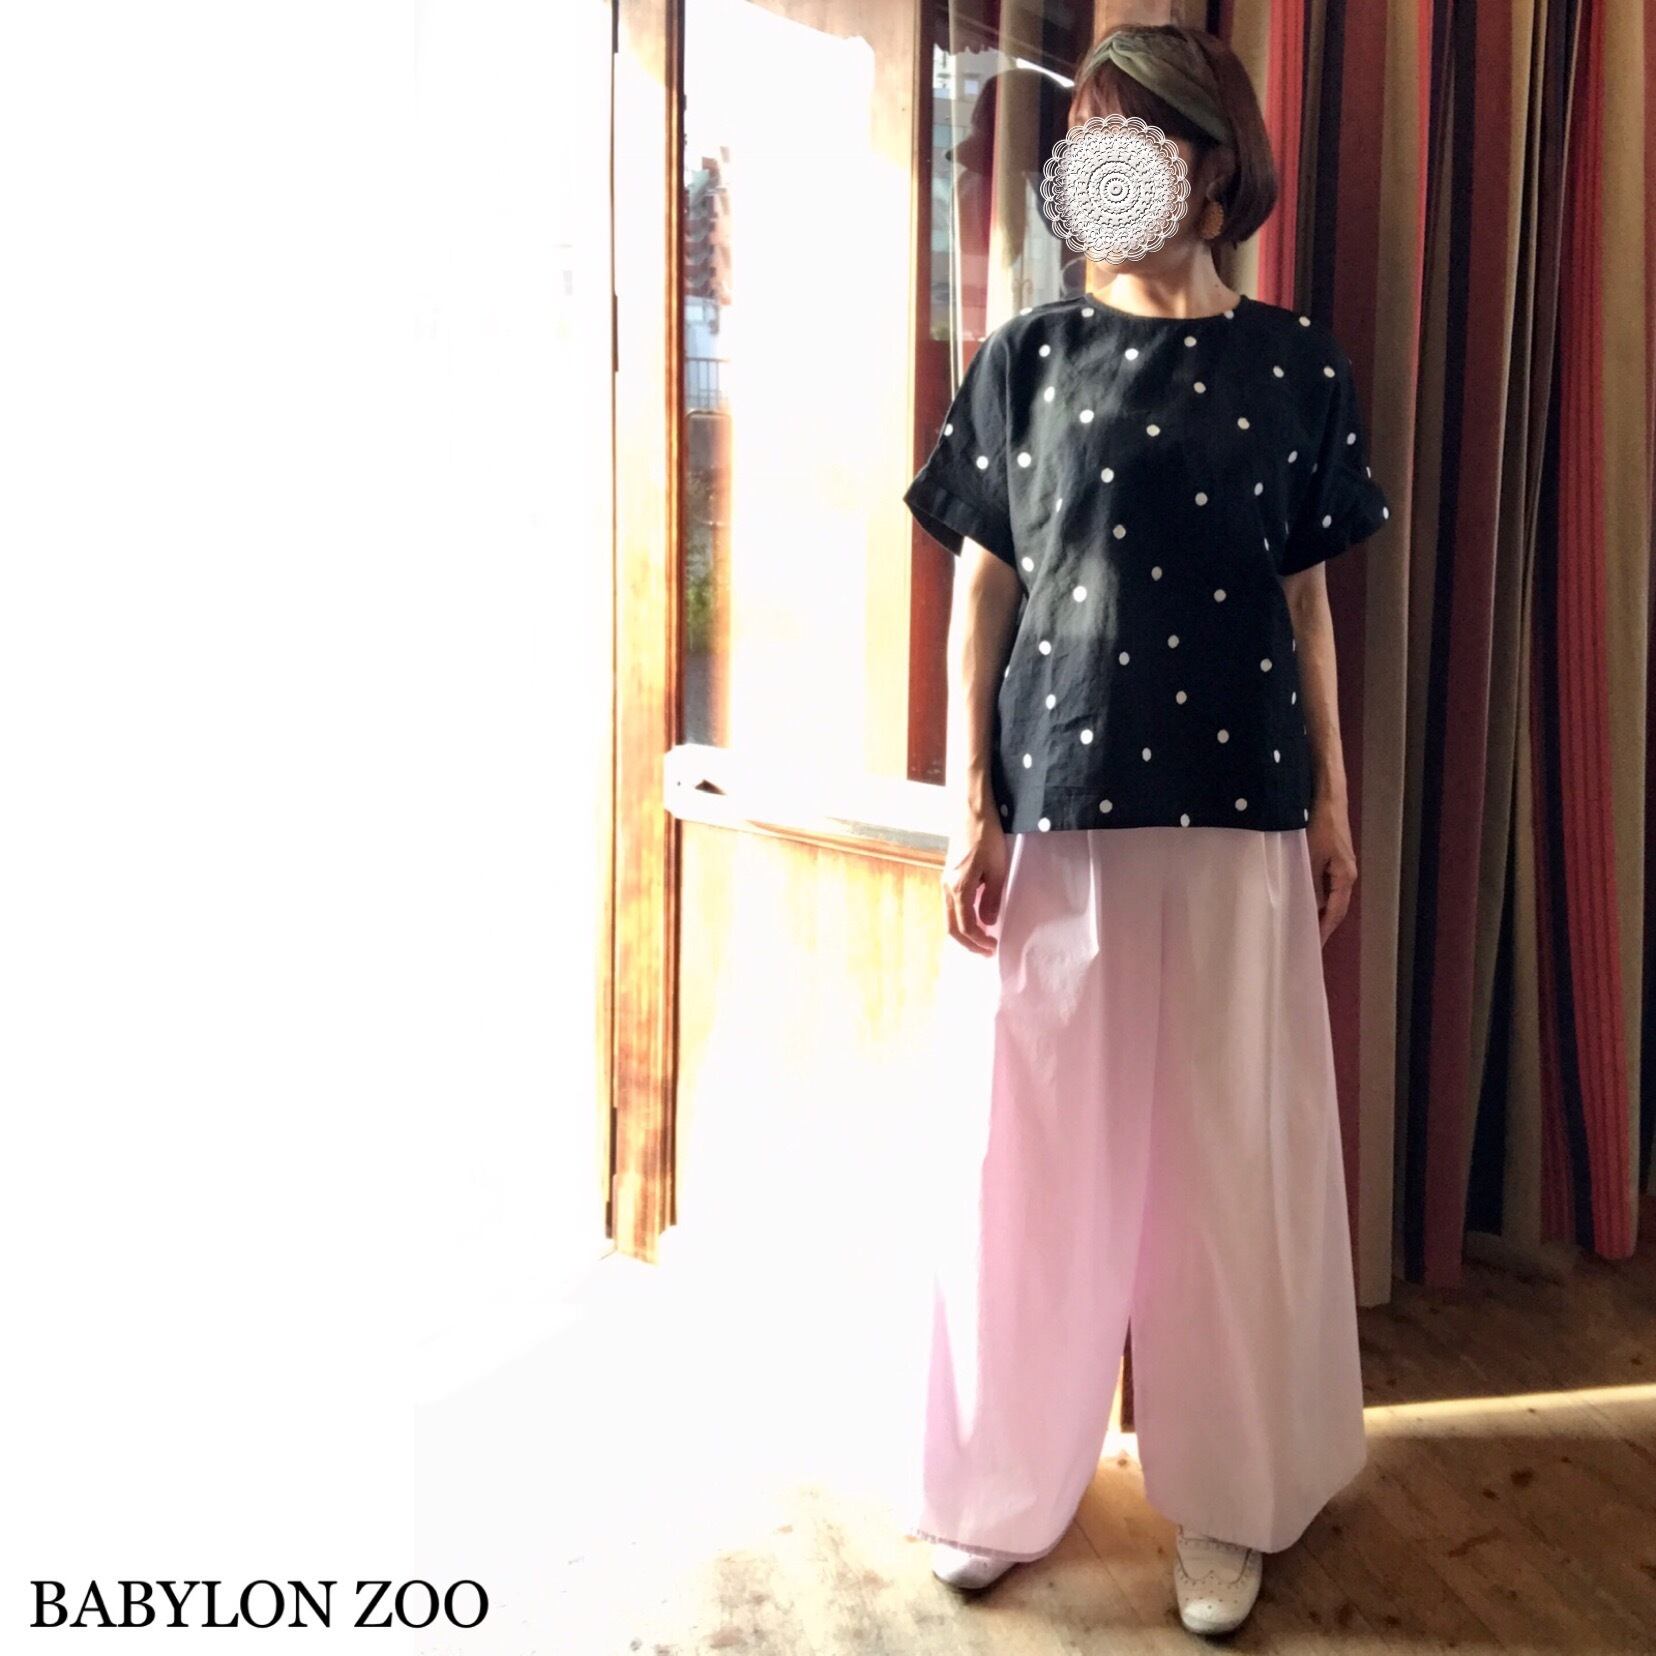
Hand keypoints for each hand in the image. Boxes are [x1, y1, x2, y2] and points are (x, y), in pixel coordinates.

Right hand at [941, 810, 1008, 955]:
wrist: (971, 811)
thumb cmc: (987, 836)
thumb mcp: (997, 869)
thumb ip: (992, 898)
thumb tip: (989, 922)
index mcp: (959, 887)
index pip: (965, 926)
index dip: (979, 941)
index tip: (994, 947)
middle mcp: (947, 887)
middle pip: (951, 927)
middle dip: (968, 943)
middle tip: (986, 951)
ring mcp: (945, 881)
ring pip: (949, 917)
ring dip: (964, 932)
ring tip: (982, 938)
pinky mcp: (949, 875)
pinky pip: (951, 905)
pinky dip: (961, 918)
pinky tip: (976, 918)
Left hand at [1306, 796, 1356, 944]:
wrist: (1328, 797)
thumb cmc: (1320, 824)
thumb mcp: (1310, 856)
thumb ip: (1310, 883)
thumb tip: (1308, 907)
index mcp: (1345, 877)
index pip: (1334, 912)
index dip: (1324, 930)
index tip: (1314, 947)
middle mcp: (1346, 874)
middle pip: (1335, 907)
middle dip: (1322, 925)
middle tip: (1306, 943)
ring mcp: (1340, 866)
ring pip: (1329, 895)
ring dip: (1318, 911)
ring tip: (1302, 927)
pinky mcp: (1333, 857)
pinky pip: (1325, 883)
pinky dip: (1315, 895)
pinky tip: (1303, 900)